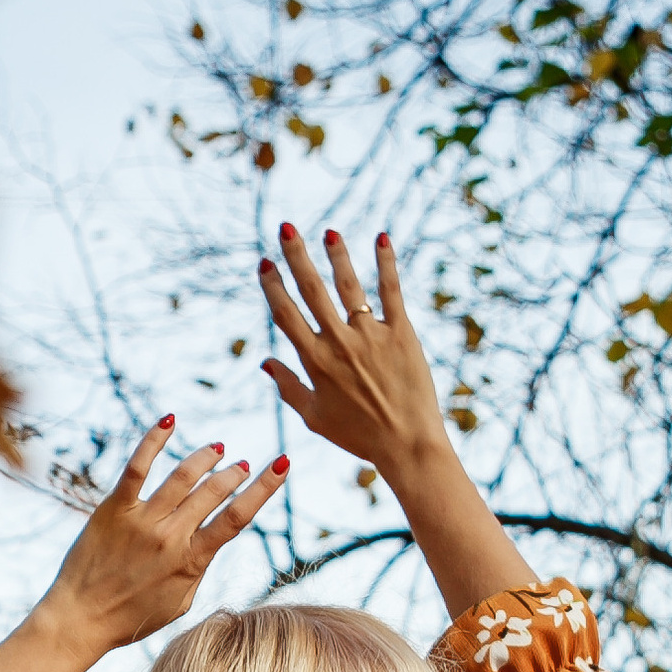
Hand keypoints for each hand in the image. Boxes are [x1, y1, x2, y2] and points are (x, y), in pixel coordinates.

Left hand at [39, 422, 287, 662]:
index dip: (263, 488)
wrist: (80, 619)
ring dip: (205, 456)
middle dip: (233, 474)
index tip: (282, 465)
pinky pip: (138, 466)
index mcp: (191, 562)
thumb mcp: (179, 603)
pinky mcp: (114, 508)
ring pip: (183, 475)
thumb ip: (198, 570)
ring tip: (216, 449)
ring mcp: (142, 520)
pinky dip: (155, 439)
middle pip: (213, 491)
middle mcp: (170, 536)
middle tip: (239, 466)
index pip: (237, 518)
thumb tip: (211, 544)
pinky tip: (169, 420)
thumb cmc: (130, 617)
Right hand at [258, 226, 446, 476]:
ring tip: (330, 233)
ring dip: (338, 256)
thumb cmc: (359, 436)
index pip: (286, 315)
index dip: (273, 286)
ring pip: (350, 286)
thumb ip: (288, 387)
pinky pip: (392, 291)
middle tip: (287, 228)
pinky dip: (387, 263)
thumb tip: (265, 362)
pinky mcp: (401, 333)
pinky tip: (382, 238)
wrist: (407, 444)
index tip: (265, 263)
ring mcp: (372, 336)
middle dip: (297, 256)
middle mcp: (340, 342)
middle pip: (313, 291)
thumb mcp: (315, 418)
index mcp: (315, 362)